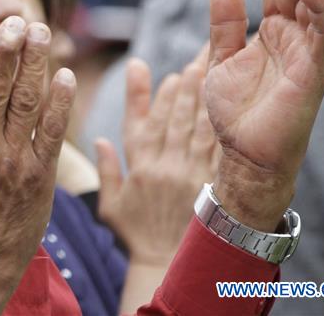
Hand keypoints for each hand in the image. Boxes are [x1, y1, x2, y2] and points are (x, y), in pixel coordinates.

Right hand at [95, 47, 218, 264]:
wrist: (169, 264)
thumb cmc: (137, 234)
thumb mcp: (112, 204)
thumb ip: (106, 170)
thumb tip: (99, 140)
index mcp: (138, 168)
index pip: (142, 124)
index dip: (150, 95)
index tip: (157, 72)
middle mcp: (163, 166)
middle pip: (173, 117)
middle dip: (184, 85)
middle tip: (195, 57)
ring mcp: (188, 174)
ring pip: (195, 126)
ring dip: (202, 96)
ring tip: (209, 69)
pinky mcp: (210, 183)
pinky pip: (216, 147)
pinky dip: (218, 122)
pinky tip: (224, 104)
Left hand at [206, 0, 323, 229]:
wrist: (243, 155)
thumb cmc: (234, 111)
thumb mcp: (220, 58)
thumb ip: (224, 23)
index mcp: (271, 31)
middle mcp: (294, 37)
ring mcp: (307, 52)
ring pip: (314, 4)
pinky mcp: (314, 70)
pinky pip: (321, 33)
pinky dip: (317, 9)